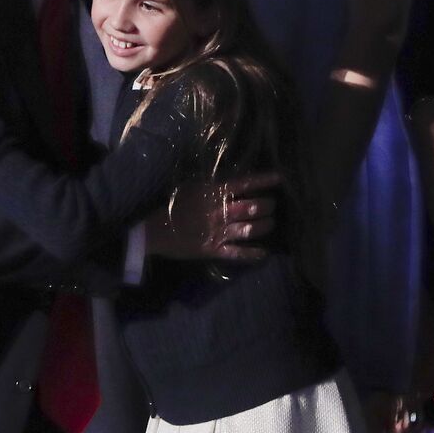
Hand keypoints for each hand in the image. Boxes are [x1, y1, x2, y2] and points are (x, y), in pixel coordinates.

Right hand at [145, 169, 279, 262]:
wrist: (153, 230)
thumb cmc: (170, 205)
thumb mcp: (191, 186)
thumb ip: (212, 184)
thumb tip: (231, 179)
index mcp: (214, 193)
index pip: (245, 184)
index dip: (264, 181)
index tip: (280, 178)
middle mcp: (221, 212)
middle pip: (253, 207)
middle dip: (268, 206)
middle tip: (273, 205)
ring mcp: (219, 232)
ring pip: (250, 229)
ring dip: (265, 226)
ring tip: (271, 223)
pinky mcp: (214, 250)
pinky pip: (238, 253)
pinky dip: (252, 254)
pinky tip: (263, 253)